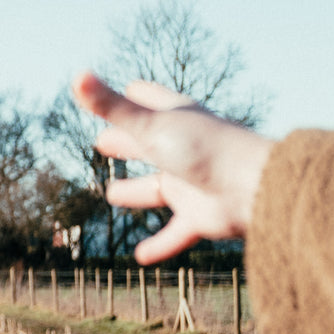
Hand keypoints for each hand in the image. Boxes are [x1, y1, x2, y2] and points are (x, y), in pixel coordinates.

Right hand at [71, 72, 273, 264]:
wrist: (256, 189)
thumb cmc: (205, 149)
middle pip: (149, 143)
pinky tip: (140, 257)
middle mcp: (184, 149)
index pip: (148, 99)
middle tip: (101, 142)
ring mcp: (192, 183)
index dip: (132, 96)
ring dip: (137, 191)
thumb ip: (111, 106)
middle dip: (127, 142)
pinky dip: (159, 244)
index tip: (121, 92)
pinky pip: (176, 233)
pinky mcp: (202, 216)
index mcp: (174, 119)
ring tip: (111, 194)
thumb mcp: (149, 125)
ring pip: (158, 188)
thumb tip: (76, 76)